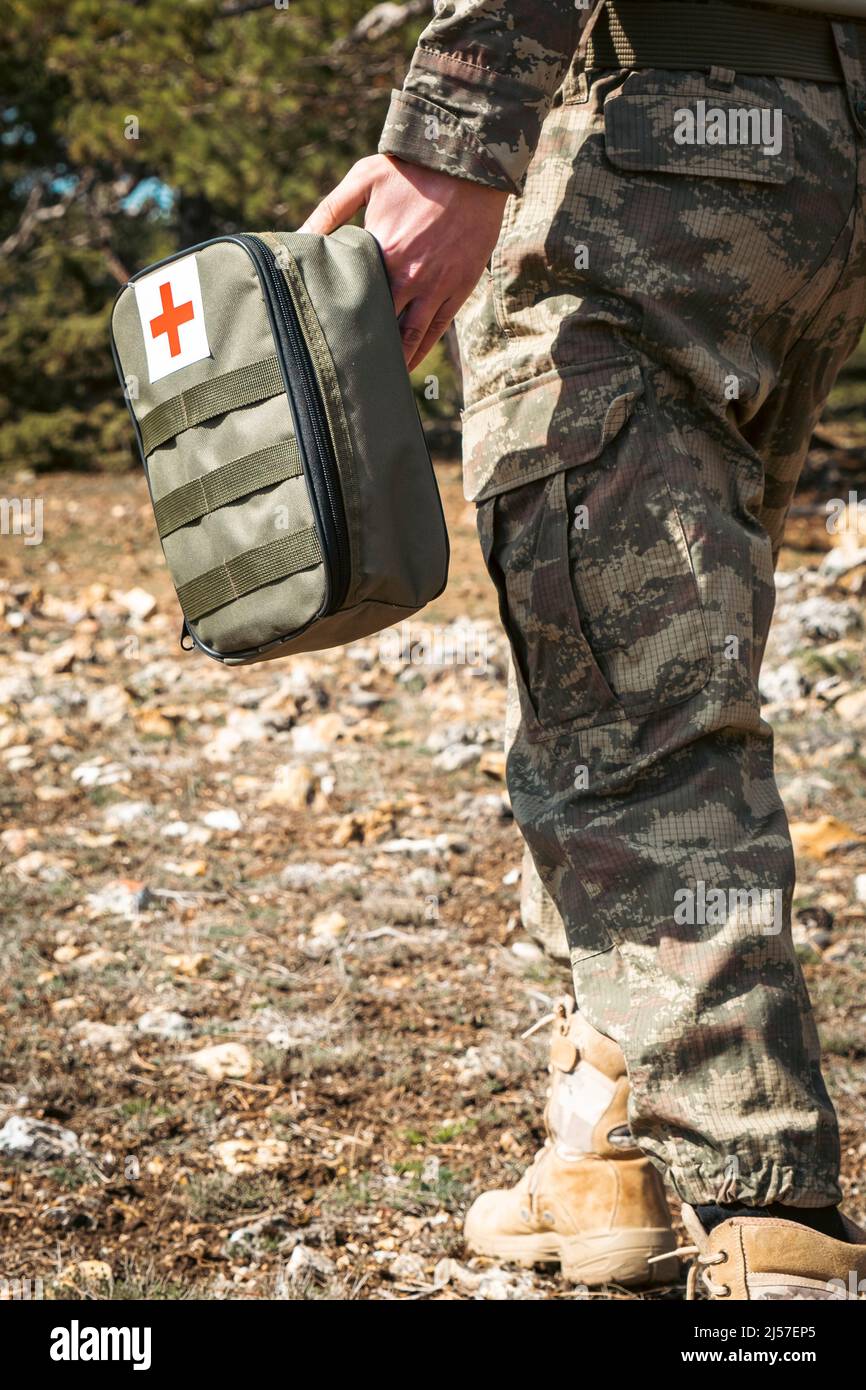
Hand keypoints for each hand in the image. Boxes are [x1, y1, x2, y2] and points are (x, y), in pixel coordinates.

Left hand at [300, 154, 507, 370]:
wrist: (469, 163)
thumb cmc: (412, 169)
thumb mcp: (364, 179)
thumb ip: (328, 211)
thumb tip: (297, 237)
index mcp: (383, 254)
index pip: (355, 302)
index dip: (339, 324)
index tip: (321, 343)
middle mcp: (410, 278)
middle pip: (381, 327)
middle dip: (363, 349)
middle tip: (342, 372)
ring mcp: (437, 287)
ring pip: (412, 338)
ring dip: (393, 361)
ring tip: (373, 380)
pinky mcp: (459, 289)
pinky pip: (437, 329)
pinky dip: (420, 351)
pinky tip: (405, 365)